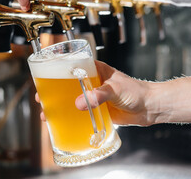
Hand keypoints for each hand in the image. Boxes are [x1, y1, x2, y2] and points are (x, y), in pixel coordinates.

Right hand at [36, 61, 160, 125]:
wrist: (150, 108)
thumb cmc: (136, 92)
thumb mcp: (115, 90)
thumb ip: (98, 95)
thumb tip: (80, 104)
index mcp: (94, 70)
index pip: (70, 66)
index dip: (55, 71)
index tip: (43, 78)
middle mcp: (91, 82)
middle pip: (66, 84)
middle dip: (51, 91)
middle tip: (40, 99)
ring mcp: (93, 96)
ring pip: (70, 99)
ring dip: (58, 106)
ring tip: (46, 114)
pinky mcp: (96, 109)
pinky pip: (79, 112)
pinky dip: (69, 117)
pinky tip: (61, 123)